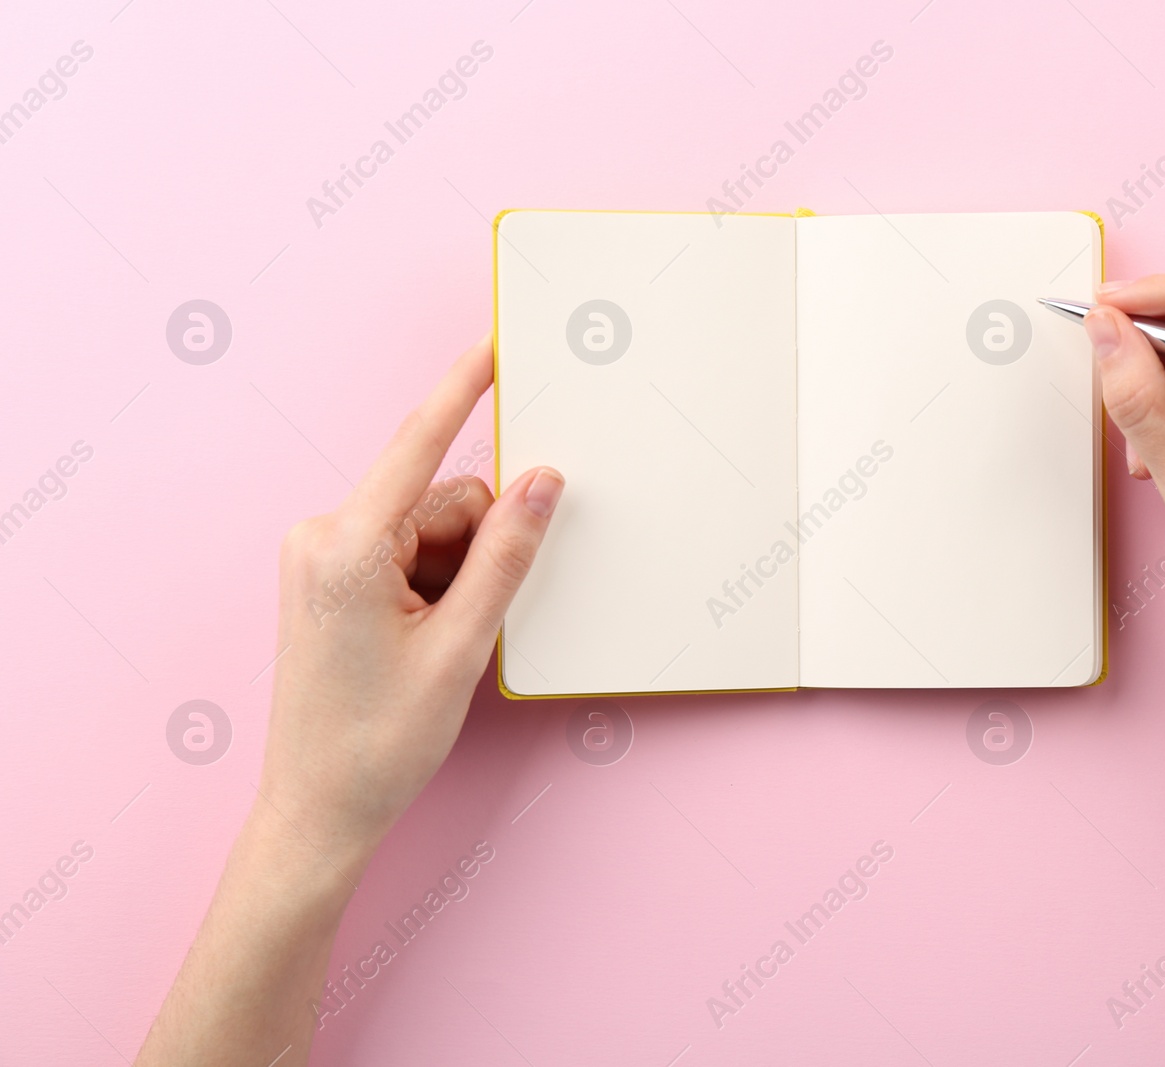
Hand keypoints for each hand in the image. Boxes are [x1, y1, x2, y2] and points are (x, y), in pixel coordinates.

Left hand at [258, 335, 562, 871]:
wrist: (317, 811)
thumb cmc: (377, 742)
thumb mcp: (461, 646)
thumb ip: (507, 555)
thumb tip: (543, 483)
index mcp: (345, 546)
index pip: (419, 446)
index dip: (462, 391)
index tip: (492, 346)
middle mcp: (322, 537)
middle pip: (440, 500)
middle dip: (478, 545)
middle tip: (475, 621)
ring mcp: (320, 558)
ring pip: (428, 530)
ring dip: (458, 573)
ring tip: (443, 646)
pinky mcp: (328, 578)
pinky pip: (406, 552)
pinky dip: (437, 584)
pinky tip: (430, 640)